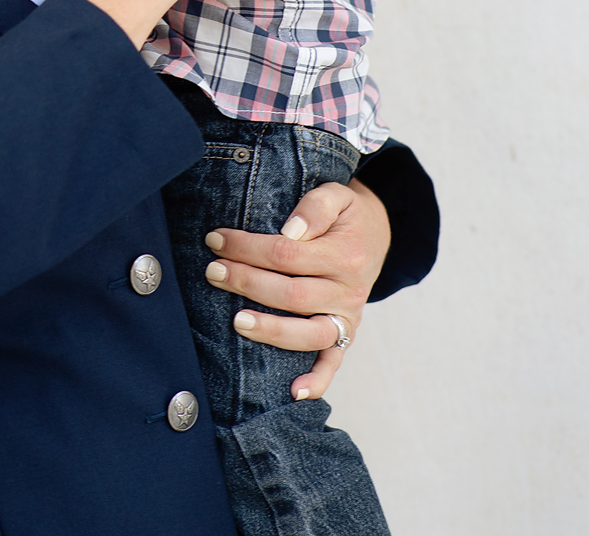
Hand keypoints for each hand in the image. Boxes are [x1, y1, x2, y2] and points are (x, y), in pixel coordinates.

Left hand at [202, 178, 390, 399]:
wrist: (376, 235)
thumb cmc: (345, 215)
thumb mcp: (338, 195)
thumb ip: (316, 205)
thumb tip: (290, 230)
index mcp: (346, 254)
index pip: (287, 253)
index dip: (247, 247)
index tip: (216, 239)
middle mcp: (349, 291)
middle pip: (291, 294)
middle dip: (246, 282)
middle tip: (212, 271)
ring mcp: (347, 318)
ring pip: (309, 334)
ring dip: (270, 330)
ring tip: (235, 321)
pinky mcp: (345, 335)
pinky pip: (333, 363)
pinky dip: (317, 381)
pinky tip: (293, 393)